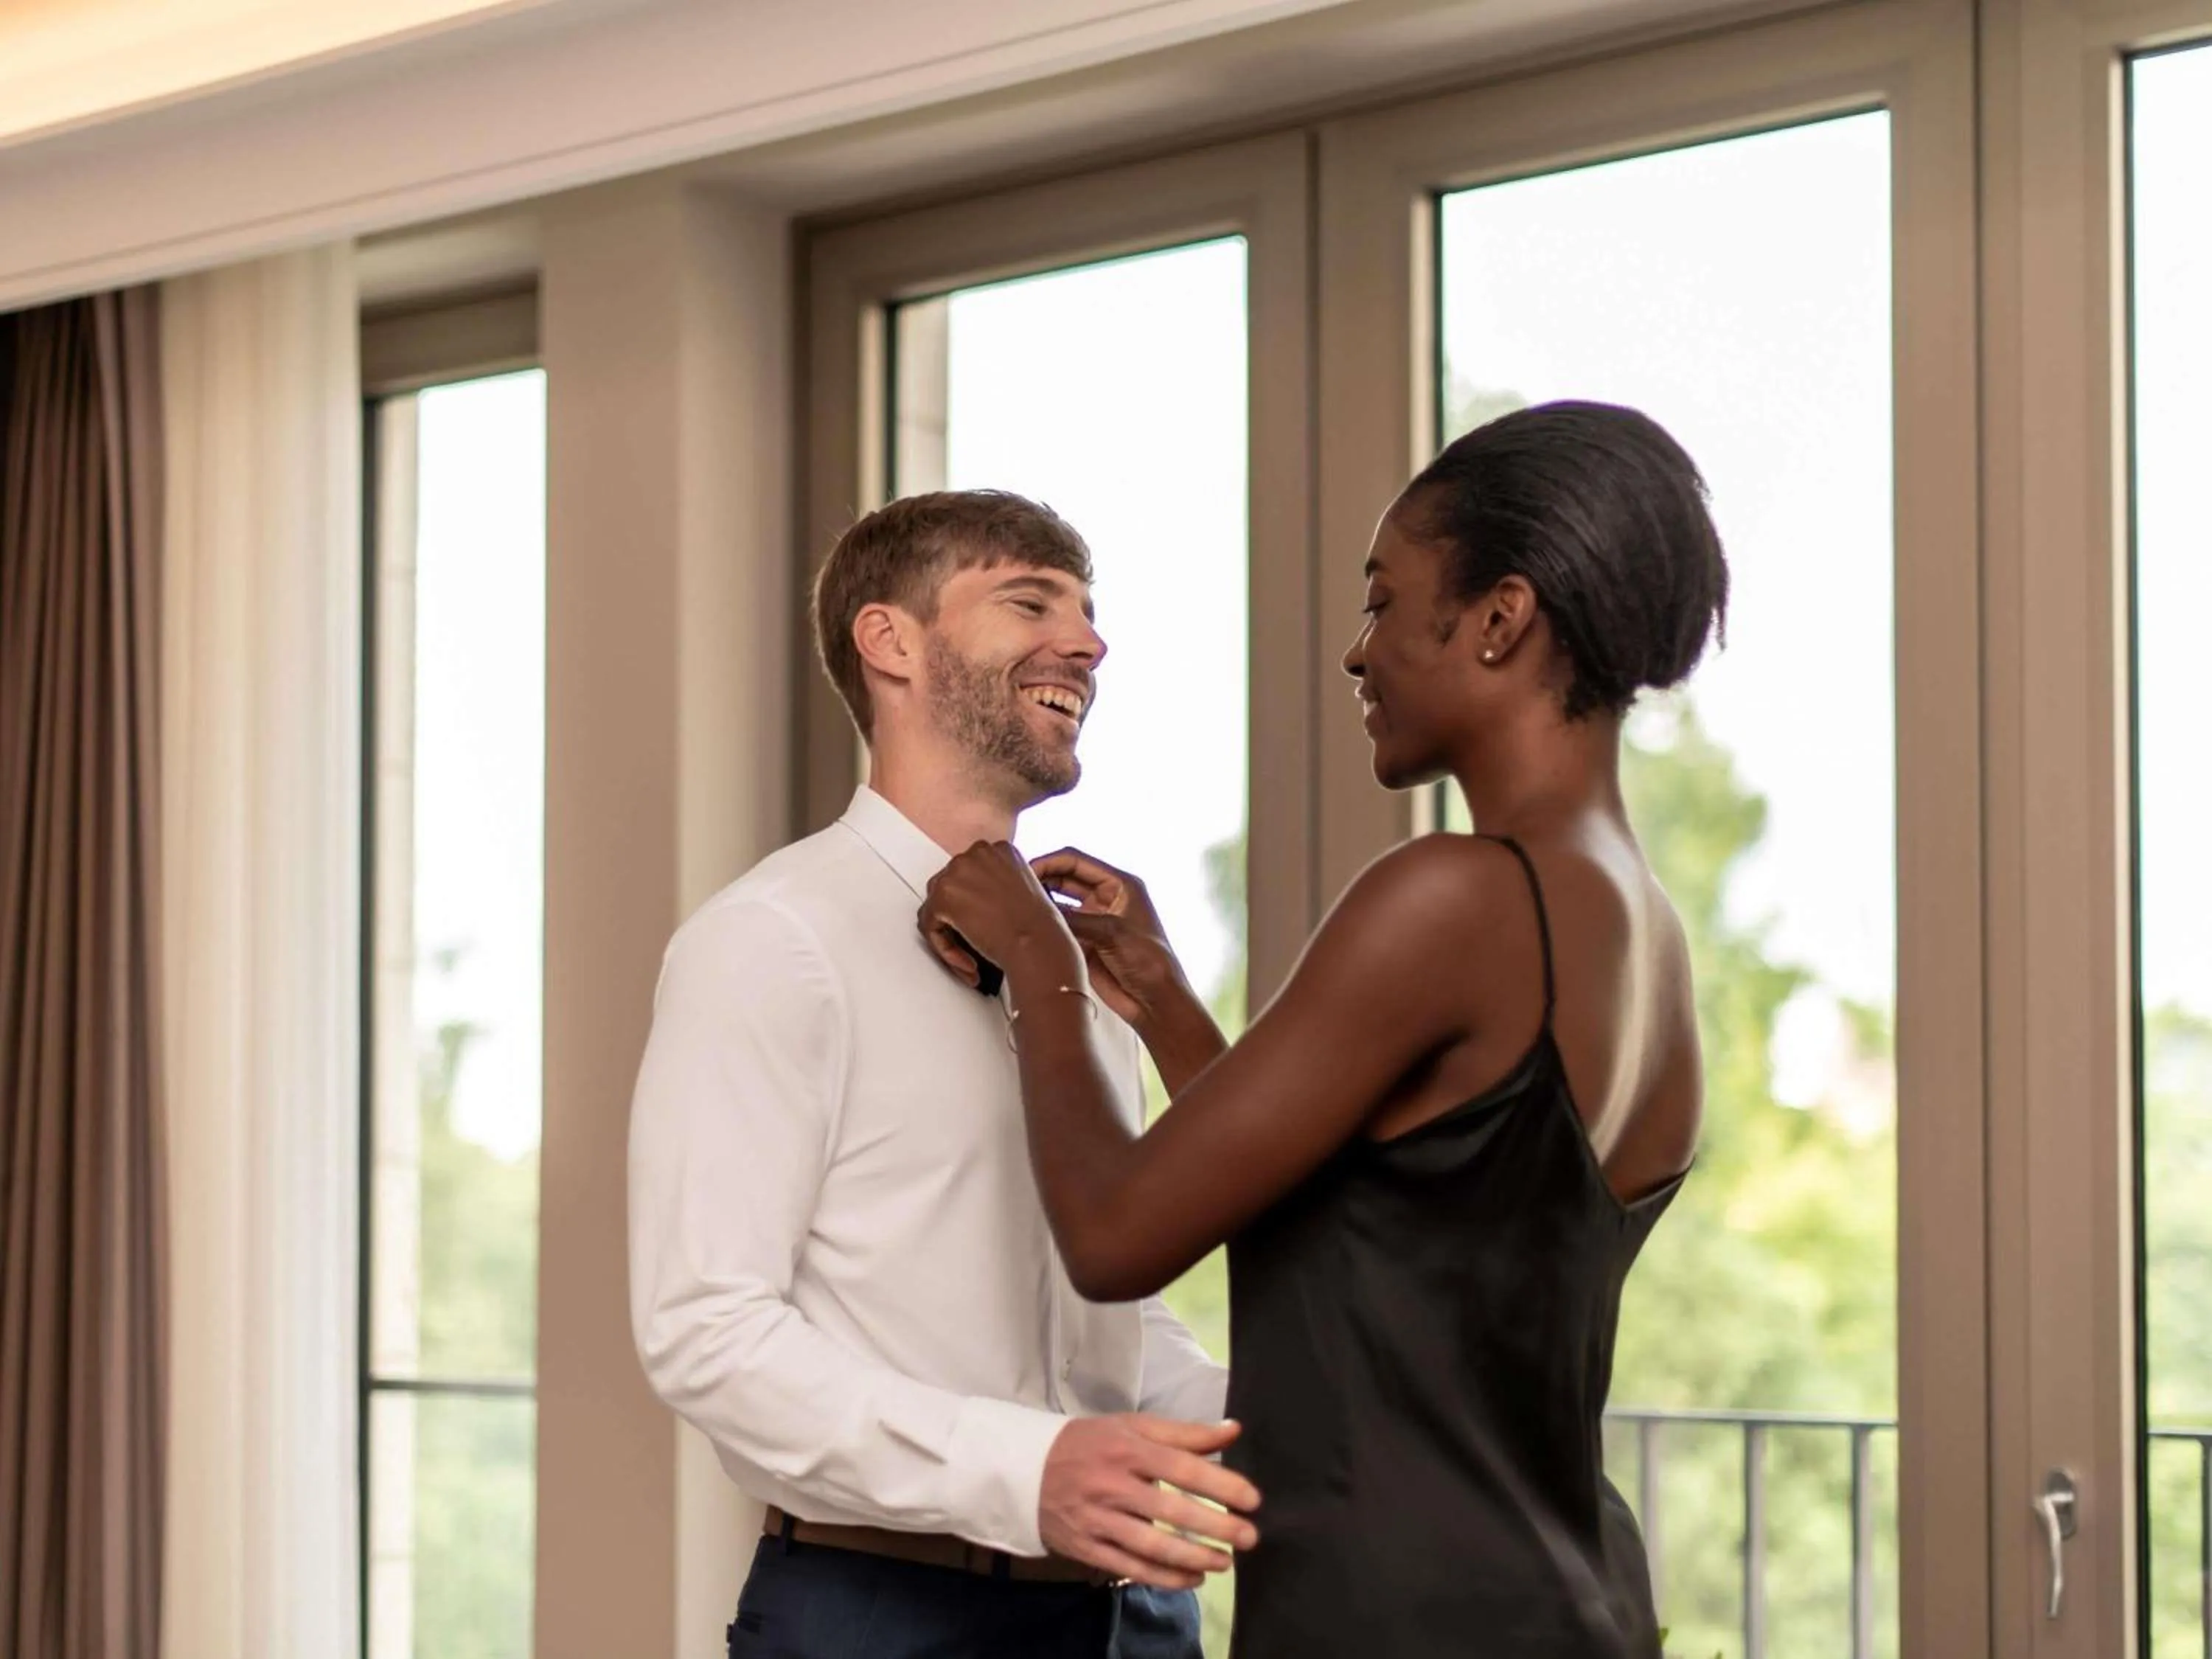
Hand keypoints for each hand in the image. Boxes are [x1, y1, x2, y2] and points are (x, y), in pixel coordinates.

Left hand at [920, 842, 1079, 989]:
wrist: (1036, 943)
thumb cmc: (1038, 928)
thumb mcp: (1024, 892)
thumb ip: (999, 887)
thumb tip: (978, 901)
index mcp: (1001, 850)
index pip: (971, 874)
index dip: (972, 904)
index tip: (981, 924)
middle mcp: (978, 853)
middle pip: (950, 887)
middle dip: (957, 919)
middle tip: (972, 945)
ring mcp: (959, 871)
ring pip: (936, 906)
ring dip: (949, 935)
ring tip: (968, 957)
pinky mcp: (944, 894)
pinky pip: (929, 924)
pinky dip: (944, 948)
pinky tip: (967, 961)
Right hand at [1030, 849, 1188, 1028]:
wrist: (1155, 1001)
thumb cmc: (1150, 962)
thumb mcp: (1113, 933)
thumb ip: (1076, 920)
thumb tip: (1040, 911)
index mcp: (1120, 884)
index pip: (1077, 861)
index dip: (1050, 862)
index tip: (1026, 871)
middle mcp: (1105, 898)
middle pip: (1064, 878)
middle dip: (1041, 881)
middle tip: (1016, 891)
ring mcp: (1093, 919)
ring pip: (1058, 903)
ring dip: (1041, 904)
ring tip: (1018, 909)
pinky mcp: (1084, 941)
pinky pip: (1059, 927)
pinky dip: (1045, 926)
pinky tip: (1028, 929)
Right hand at [1038, 1414, 1259, 1588]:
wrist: (1025, 1470)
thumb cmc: (1090, 1444)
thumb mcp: (1132, 1427)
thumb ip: (1184, 1433)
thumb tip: (1233, 1430)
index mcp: (1128, 1448)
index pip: (1182, 1468)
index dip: (1221, 1485)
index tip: (1253, 1499)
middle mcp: (1113, 1484)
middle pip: (1172, 1511)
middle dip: (1217, 1526)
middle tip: (1250, 1536)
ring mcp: (1098, 1520)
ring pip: (1153, 1546)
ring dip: (1195, 1557)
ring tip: (1225, 1562)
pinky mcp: (1088, 1548)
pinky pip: (1131, 1567)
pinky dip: (1165, 1578)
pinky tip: (1192, 1578)